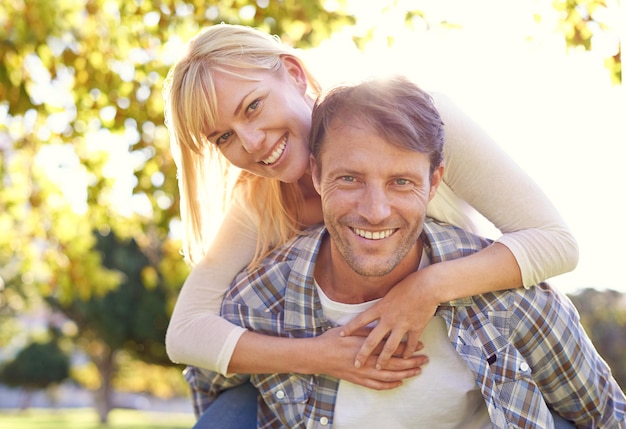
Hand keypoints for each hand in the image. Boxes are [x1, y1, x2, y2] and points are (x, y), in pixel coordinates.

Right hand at [310, 327, 427, 389]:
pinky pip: (377, 385)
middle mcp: (366, 360)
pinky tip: (398, 382)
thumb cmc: (332, 339)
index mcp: (366, 345)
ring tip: (417, 372)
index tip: (420, 345)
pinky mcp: (358, 380)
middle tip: (425, 360)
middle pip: (394, 362)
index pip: (391, 346)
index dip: (407, 346)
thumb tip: (384, 327)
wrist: (316, 356)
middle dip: (411, 362)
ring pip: (389, 375)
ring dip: (404, 374)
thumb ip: (367, 330)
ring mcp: (363, 372)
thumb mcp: (350, 330)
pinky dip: (389, 385)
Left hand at [339, 268, 439, 369]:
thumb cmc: (408, 284)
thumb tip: (374, 308)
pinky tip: (405, 358)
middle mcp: (389, 319)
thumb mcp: (389, 292)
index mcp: (381, 308)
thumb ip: (382, 303)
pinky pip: (410, 344)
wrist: (427, 286)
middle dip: (363, 353)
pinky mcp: (416, 328)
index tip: (341, 336)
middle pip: (372, 340)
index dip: (350, 328)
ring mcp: (402, 325)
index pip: (360, 320)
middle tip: (356, 364)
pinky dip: (407, 352)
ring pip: (390, 347)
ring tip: (378, 367)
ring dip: (383, 359)